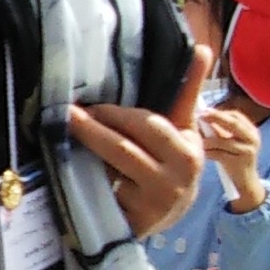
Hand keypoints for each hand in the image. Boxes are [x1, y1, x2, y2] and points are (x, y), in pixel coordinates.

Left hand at [70, 101, 204, 238]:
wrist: (168, 214)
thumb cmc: (172, 163)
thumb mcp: (183, 130)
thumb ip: (187, 91)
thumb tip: (201, 48)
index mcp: (189, 152)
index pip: (151, 125)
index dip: (118, 114)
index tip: (94, 105)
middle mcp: (177, 179)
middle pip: (127, 145)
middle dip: (97, 126)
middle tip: (71, 113)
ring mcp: (155, 203)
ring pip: (114, 167)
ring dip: (88, 145)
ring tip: (68, 128)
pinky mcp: (136, 221)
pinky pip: (105, 191)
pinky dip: (87, 175)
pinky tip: (70, 163)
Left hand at [199, 106, 264, 212]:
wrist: (245, 181)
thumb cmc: (233, 158)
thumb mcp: (230, 142)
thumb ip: (220, 130)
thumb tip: (201, 116)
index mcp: (251, 131)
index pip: (236, 116)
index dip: (220, 112)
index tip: (205, 111)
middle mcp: (253, 139)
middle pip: (233, 124)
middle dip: (215, 118)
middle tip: (200, 116)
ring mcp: (248, 151)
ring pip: (223, 141)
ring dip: (207, 139)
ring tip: (197, 139)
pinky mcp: (240, 163)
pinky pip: (219, 155)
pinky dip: (208, 152)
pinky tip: (201, 152)